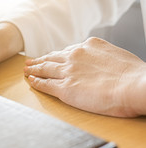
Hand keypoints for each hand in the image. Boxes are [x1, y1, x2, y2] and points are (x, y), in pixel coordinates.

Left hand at [25, 37, 145, 116]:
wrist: (134, 87)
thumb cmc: (133, 76)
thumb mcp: (116, 56)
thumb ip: (102, 59)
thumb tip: (100, 65)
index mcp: (90, 46)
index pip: (68, 50)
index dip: (57, 55)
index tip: (51, 57)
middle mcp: (75, 56)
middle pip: (52, 57)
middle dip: (41, 60)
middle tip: (31, 62)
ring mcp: (68, 72)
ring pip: (45, 69)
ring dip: (34, 69)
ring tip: (27, 70)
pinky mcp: (64, 88)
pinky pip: (45, 84)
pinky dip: (36, 82)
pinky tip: (31, 81)